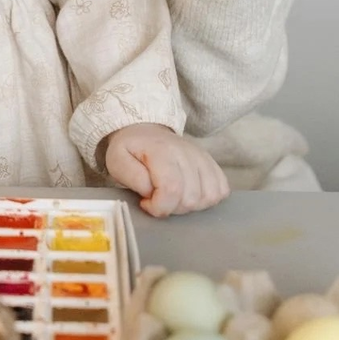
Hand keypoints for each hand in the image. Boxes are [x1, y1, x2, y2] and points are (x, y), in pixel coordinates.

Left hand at [105, 123, 229, 216]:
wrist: (145, 131)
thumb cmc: (130, 150)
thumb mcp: (117, 161)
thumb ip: (132, 178)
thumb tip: (152, 194)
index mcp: (162, 150)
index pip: (172, 189)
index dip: (159, 206)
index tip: (146, 203)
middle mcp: (187, 152)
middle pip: (191, 198)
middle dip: (172, 207)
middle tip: (157, 198)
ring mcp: (203, 157)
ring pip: (209, 197)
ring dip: (189, 205)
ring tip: (172, 196)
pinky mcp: (212, 163)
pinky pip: (221, 190)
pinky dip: (206, 199)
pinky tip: (189, 193)